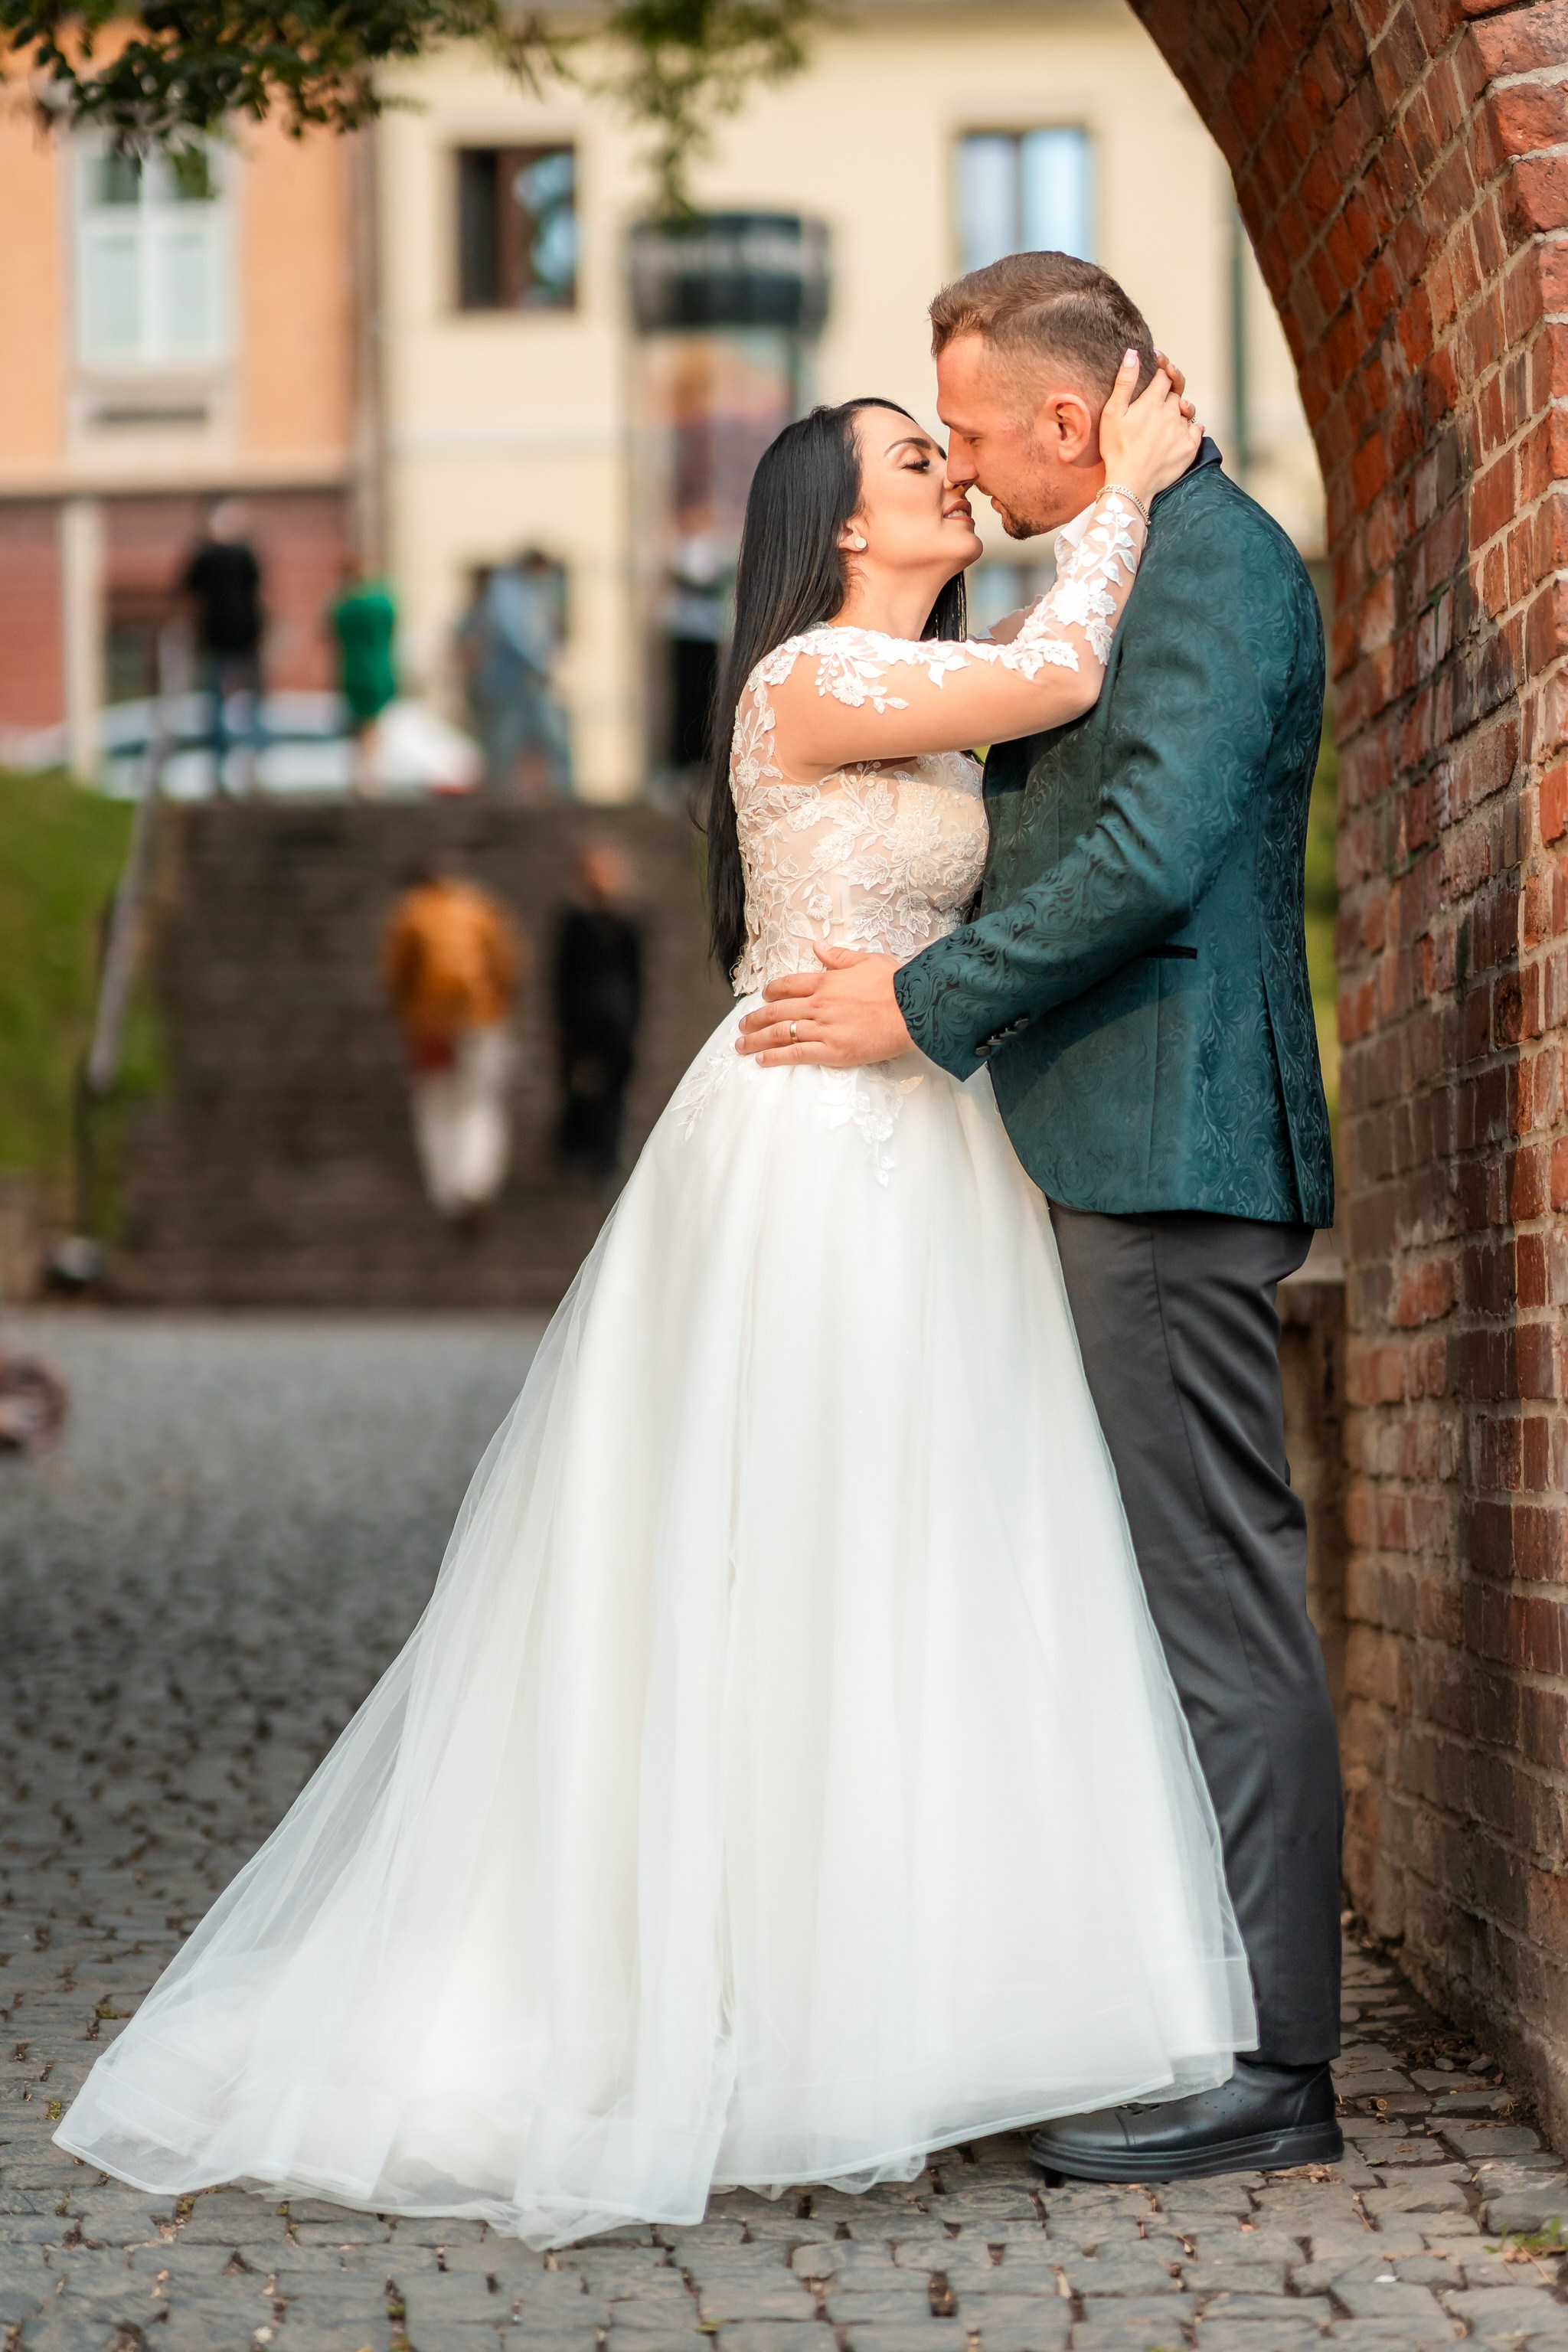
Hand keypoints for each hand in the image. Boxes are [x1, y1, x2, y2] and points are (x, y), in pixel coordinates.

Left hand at [735, 946, 912, 1066]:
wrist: (914, 1010)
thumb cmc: (896, 985)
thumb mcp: (867, 960)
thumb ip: (839, 956)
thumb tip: (818, 947)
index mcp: (826, 982)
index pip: (789, 986)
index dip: (772, 991)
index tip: (764, 996)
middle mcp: (819, 1005)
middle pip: (777, 1011)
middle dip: (755, 1018)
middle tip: (743, 1025)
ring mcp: (823, 1029)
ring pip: (780, 1034)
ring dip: (756, 1040)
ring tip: (742, 1045)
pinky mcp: (832, 1051)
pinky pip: (796, 1055)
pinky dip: (775, 1057)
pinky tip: (761, 1060)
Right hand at [1098, 349, 1201, 510]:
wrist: (1131, 483)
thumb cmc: (1117, 449)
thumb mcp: (1112, 413)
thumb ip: (1125, 382)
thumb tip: (1133, 353)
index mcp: (1153, 401)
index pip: (1163, 376)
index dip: (1161, 367)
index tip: (1157, 365)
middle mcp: (1172, 412)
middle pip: (1177, 392)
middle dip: (1169, 390)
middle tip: (1158, 399)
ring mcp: (1182, 429)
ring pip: (1186, 411)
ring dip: (1179, 410)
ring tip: (1167, 419)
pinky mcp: (1190, 446)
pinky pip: (1197, 429)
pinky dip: (1191, 427)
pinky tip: (1180, 432)